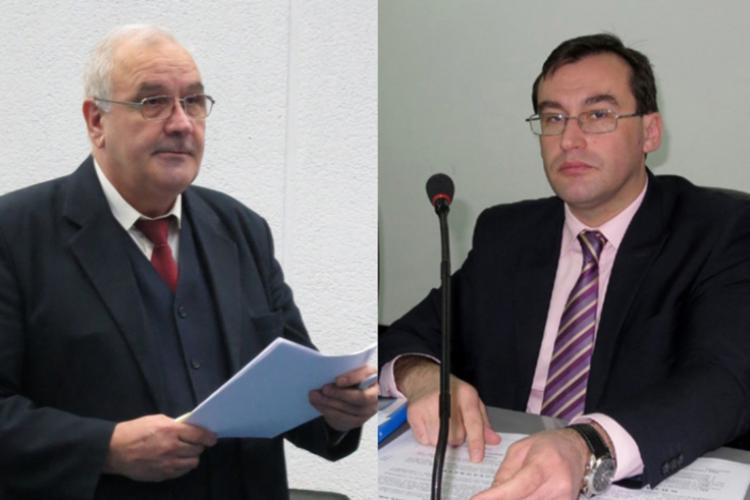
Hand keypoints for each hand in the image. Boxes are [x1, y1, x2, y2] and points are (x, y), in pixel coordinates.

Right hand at [103, 414, 216, 480]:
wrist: (114, 450)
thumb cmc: (135, 431)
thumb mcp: (156, 420)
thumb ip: (175, 424)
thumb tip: (190, 427)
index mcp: (171, 431)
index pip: (199, 435)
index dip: (208, 437)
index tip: (212, 438)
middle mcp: (172, 448)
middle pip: (197, 450)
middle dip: (198, 446)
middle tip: (194, 443)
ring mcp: (167, 464)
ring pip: (192, 463)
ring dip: (191, 457)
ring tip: (185, 453)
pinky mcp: (162, 475)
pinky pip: (181, 472)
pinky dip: (182, 466)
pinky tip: (176, 461)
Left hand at [309, 365, 377, 431]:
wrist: (350, 399)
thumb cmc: (348, 381)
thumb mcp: (348, 372)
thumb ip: (342, 371)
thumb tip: (325, 372)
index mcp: (373, 375)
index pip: (366, 376)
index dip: (352, 378)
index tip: (337, 380)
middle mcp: (374, 394)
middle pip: (360, 397)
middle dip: (339, 394)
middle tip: (323, 389)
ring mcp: (368, 410)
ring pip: (350, 409)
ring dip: (330, 403)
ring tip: (315, 397)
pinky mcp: (359, 421)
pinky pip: (344, 419)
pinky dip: (329, 412)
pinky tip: (319, 405)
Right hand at [395, 357, 499, 461]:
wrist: (425, 379)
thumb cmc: (451, 392)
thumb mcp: (472, 402)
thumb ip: (483, 422)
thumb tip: (493, 440)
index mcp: (465, 395)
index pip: (472, 422)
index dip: (476, 442)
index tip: (476, 457)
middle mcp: (445, 398)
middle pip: (455, 437)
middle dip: (457, 438)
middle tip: (454, 426)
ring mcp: (427, 405)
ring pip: (438, 441)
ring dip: (441, 439)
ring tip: (441, 423)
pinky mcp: (413, 413)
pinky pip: (424, 440)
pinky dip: (428, 437)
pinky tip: (429, 423)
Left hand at [471, 428, 588, 499]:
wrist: (578, 449)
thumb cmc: (549, 445)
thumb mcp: (520, 449)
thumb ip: (505, 471)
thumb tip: (493, 492)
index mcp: (543, 465)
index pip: (518, 487)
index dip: (497, 496)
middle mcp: (557, 485)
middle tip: (485, 498)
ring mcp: (564, 499)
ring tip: (505, 493)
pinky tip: (523, 495)